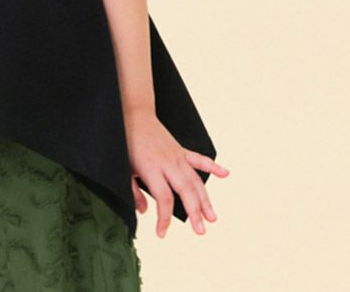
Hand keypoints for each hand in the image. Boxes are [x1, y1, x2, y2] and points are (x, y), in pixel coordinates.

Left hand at [124, 107, 228, 237]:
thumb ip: (133, 192)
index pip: (164, 199)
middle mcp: (168, 163)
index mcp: (151, 168)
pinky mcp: (181, 150)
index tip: (161, 233)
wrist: (133, 116)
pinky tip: (225, 174)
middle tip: (201, 231)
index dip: (164, 219)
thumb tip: (145, 212)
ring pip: (195, 179)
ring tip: (212, 217)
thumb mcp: (124, 170)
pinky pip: (199, 159)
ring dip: (205, 199)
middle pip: (185, 190)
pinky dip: (213, 166)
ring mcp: (177, 156)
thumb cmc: (126, 143)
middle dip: (194, 212)